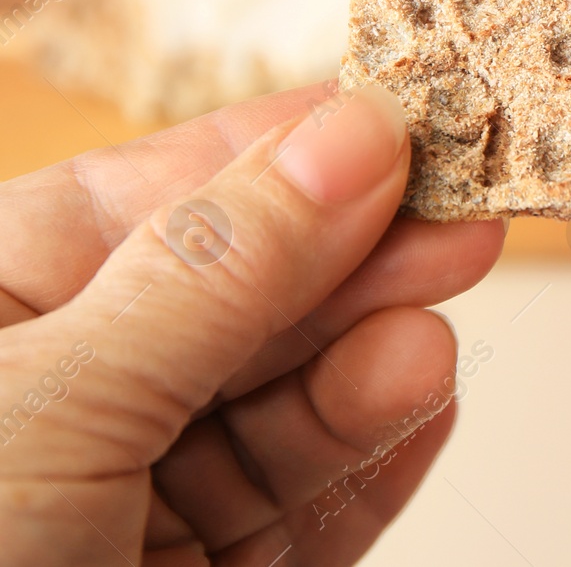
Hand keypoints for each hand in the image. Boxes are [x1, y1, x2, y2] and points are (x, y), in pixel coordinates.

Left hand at [0, 83, 504, 564]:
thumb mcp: (50, 402)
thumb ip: (216, 270)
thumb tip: (348, 138)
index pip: (159, 193)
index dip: (287, 150)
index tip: (407, 119)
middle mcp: (59, 395)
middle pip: (242, 295)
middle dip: (351, 257)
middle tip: (462, 215)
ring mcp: (128, 500)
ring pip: (281, 404)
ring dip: (365, 364)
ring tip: (432, 330)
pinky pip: (301, 509)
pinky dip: (367, 460)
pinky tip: (421, 400)